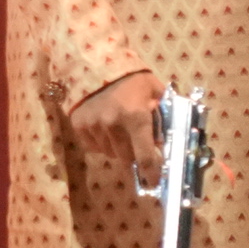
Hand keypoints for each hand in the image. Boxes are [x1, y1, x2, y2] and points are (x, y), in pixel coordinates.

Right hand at [67, 69, 165, 187]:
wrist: (97, 65)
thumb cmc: (133, 80)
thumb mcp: (157, 93)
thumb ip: (165, 116)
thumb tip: (170, 142)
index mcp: (135, 118)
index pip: (145, 156)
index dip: (152, 173)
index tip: (156, 183)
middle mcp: (112, 125)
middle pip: (127, 158)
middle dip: (136, 156)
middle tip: (141, 147)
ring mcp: (93, 127)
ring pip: (111, 154)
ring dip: (120, 149)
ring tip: (123, 131)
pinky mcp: (78, 126)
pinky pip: (95, 147)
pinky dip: (104, 143)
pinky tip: (107, 129)